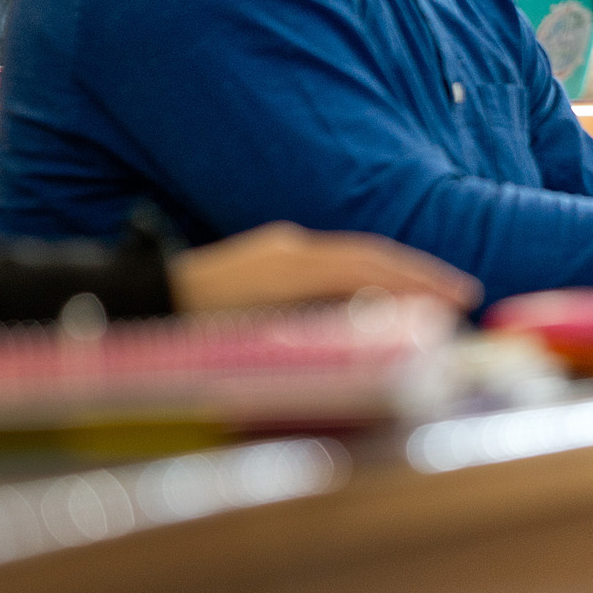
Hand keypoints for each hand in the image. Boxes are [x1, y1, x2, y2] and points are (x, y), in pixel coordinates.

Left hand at [167, 223, 481, 312]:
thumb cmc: (185, 336)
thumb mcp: (248, 342)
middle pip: (368, 254)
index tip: (459, 300)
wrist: (129, 306)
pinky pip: (332, 263)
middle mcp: (288, 249)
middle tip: (464, 296)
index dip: (418, 283)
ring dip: (396, 274)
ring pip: (351, 255)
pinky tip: (379, 297)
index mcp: (288, 266)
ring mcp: (275, 251)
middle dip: (419, 274)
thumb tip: (373, 334)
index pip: (368, 268)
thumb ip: (312, 334)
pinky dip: (367, 277)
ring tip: (432, 298)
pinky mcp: (267, 260)